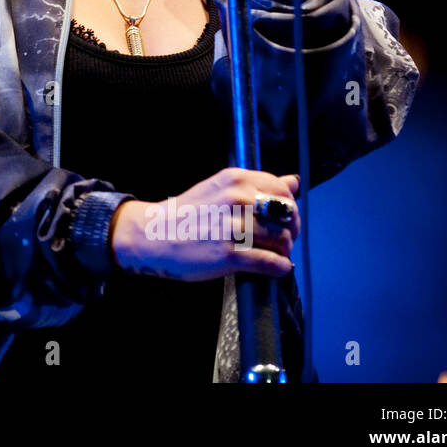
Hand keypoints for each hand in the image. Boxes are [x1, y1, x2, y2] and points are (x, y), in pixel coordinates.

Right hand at [110, 168, 300, 281]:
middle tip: (280, 240)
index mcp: (234, 179)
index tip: (282, 219)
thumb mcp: (220, 189)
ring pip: (282, 240)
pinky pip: (271, 262)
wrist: (153, 235)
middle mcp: (235, 199)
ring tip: (271, 254)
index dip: (289, 208)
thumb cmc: (188, 214)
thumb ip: (257, 186)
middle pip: (287, 215)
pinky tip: (275, 267)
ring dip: (283, 251)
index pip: (283, 191)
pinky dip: (279, 267)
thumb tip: (293, 182)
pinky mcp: (228, 254)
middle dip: (290, 230)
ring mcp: (232, 227)